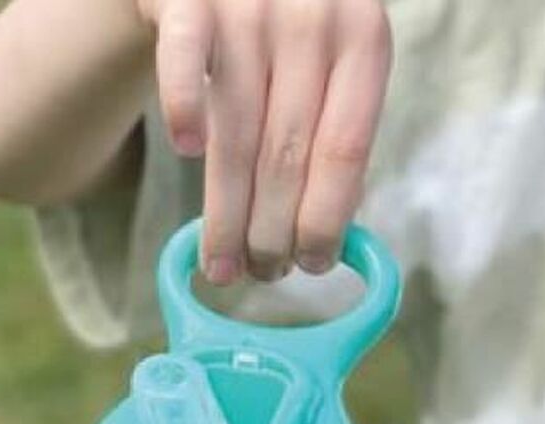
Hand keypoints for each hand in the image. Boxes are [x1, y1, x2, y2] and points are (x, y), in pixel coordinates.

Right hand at [136, 0, 391, 283]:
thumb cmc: (282, 32)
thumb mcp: (329, 66)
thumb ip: (334, 134)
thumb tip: (329, 237)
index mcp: (362, 38)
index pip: (345, 149)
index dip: (325, 217)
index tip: (311, 265)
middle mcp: (311, 15)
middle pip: (288, 152)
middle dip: (273, 229)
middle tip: (262, 275)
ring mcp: (248, 2)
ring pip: (235, 132)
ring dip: (226, 213)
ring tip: (222, 266)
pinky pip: (182, 66)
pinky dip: (184, 111)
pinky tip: (186, 153)